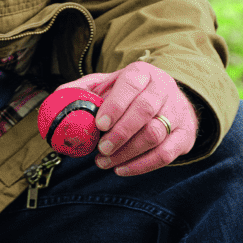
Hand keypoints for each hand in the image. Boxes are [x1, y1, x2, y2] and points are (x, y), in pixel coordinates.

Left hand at [65, 61, 197, 177]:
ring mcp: (178, 111)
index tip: (99, 124)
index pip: (131, 84)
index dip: (115, 105)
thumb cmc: (129, 94)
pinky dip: (142, 165)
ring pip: (156, 134)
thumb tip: (57, 100)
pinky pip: (167, 154)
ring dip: (128, 153)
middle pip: (146, 110)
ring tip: (105, 162)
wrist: (167, 99)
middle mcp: (164, 89)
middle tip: (101, 149)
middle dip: (121, 133)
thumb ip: (82, 90)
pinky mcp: (186, 134)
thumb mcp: (107, 84)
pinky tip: (122, 169)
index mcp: (142, 73)